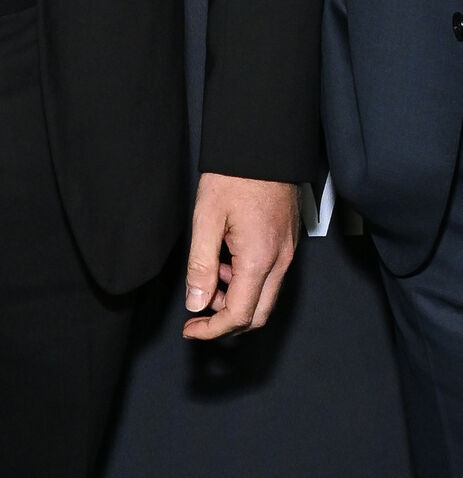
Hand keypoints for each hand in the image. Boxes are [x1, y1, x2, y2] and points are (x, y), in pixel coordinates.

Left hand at [182, 171, 300, 339]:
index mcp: (259, 259)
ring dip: (235, 299)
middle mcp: (280, 262)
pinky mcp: (287, 243)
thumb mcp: (206, 218)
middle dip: (226, 321)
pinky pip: (269, 277)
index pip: (240, 315)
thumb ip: (201, 265)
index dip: (213, 330)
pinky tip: (225, 262)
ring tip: (208, 276)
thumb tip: (196, 304)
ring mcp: (287, 253)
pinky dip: (246, 282)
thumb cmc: (233, 176)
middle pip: (257, 314)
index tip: (190, 330)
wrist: (262, 147)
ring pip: (264, 297)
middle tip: (196, 314)